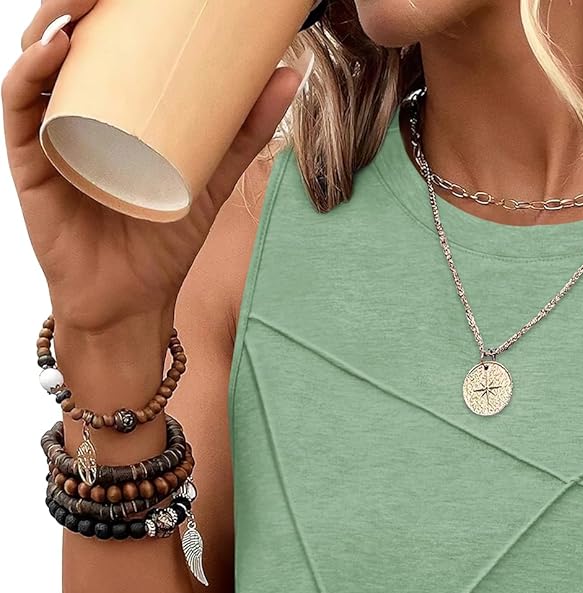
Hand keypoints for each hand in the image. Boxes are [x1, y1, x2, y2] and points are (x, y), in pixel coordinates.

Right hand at [3, 2, 302, 329]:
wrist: (132, 305)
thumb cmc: (164, 243)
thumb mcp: (213, 177)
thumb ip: (246, 130)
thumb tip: (287, 72)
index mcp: (110, 105)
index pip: (104, 38)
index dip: (110, 2)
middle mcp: (73, 110)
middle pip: (69, 39)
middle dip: (82, 1)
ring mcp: (48, 133)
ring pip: (39, 62)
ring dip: (55, 23)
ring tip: (84, 7)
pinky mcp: (31, 162)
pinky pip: (20, 107)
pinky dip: (30, 74)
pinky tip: (52, 50)